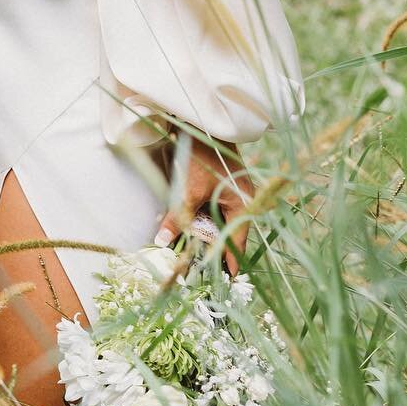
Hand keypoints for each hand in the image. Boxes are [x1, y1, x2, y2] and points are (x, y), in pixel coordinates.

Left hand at [154, 136, 250, 275]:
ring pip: (216, 221)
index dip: (229, 262)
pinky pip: (210, 209)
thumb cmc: (201, 155)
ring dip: (201, 232)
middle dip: (210, 248)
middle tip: (198, 269)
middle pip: (225, 232)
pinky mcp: (219, 186)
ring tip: (189, 252)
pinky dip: (199, 218)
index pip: (237, 242)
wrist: (197, 123)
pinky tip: (186, 227)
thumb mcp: (188, 189)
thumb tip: (162, 240)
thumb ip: (178, 216)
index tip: (225, 282)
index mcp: (244, 204)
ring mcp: (231, 193)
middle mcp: (241, 201)